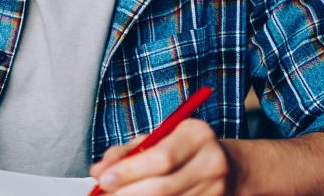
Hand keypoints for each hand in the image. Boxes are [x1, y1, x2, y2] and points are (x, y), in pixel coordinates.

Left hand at [89, 119, 230, 194]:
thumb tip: (98, 171)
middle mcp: (211, 161)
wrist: (226, 166)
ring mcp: (216, 188)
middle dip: (127, 192)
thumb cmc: (182, 148)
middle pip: (163, 186)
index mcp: (196, 134)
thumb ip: (126, 152)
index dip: (129, 172)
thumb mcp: (157, 139)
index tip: (103, 180)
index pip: (161, 157)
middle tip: (103, 194)